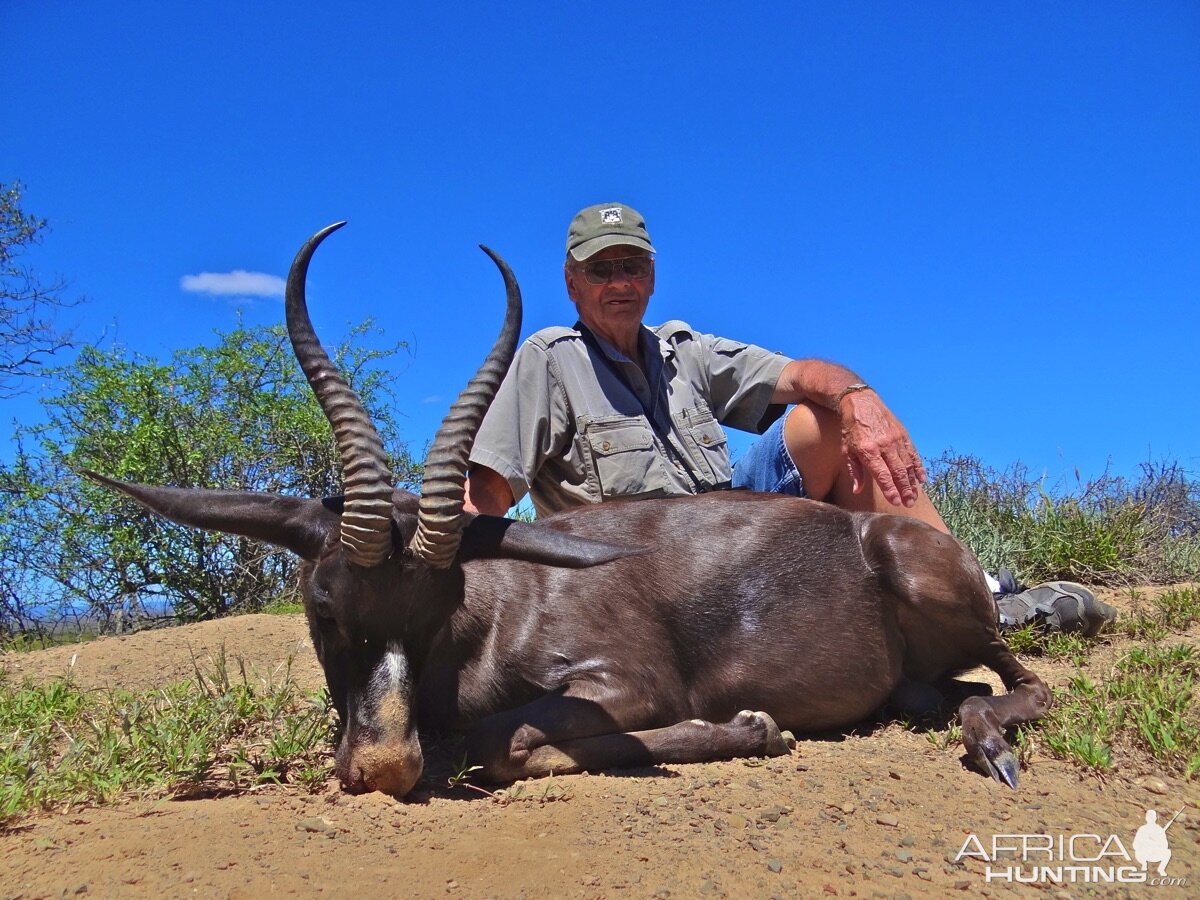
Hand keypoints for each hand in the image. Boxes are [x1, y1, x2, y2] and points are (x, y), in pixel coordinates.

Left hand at [838, 392, 926, 506]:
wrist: (860, 402)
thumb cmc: (851, 429)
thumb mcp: (847, 450)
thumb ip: (855, 472)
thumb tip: (857, 491)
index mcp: (868, 450)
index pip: (882, 474)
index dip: (890, 489)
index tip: (896, 502)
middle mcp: (884, 445)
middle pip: (898, 472)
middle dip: (904, 490)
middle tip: (908, 503)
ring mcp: (895, 439)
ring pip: (907, 464)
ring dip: (912, 482)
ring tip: (914, 496)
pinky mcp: (903, 434)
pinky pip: (913, 453)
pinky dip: (918, 467)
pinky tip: (922, 479)